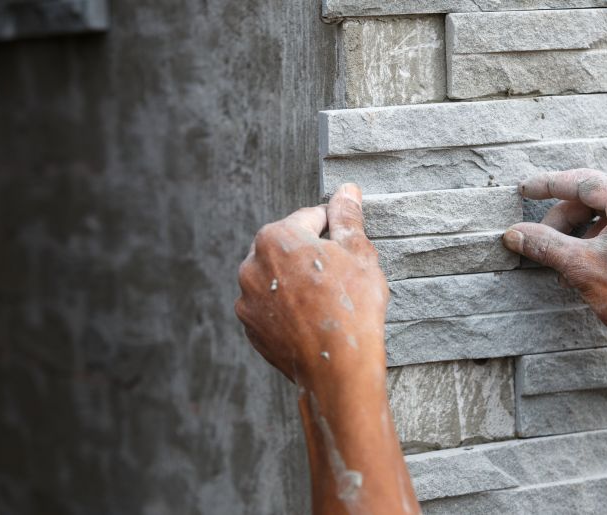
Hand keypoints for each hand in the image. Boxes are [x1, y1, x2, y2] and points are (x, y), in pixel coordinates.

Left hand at [235, 184, 388, 384]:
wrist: (337, 368)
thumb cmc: (352, 306)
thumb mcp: (359, 252)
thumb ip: (347, 217)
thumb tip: (347, 191)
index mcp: (276, 236)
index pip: (310, 218)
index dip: (334, 230)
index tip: (348, 246)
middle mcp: (251, 264)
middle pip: (288, 247)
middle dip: (311, 255)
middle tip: (341, 277)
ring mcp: (247, 299)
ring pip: (277, 277)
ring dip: (297, 281)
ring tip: (326, 301)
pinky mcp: (250, 327)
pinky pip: (270, 307)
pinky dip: (288, 308)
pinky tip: (312, 320)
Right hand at [503, 169, 606, 350]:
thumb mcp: (581, 267)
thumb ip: (545, 244)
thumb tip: (515, 233)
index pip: (583, 182)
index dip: (548, 186)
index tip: (525, 189)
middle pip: (597, 200)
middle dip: (564, 221)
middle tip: (541, 243)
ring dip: (582, 236)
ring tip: (565, 265)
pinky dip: (604, 243)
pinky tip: (589, 267)